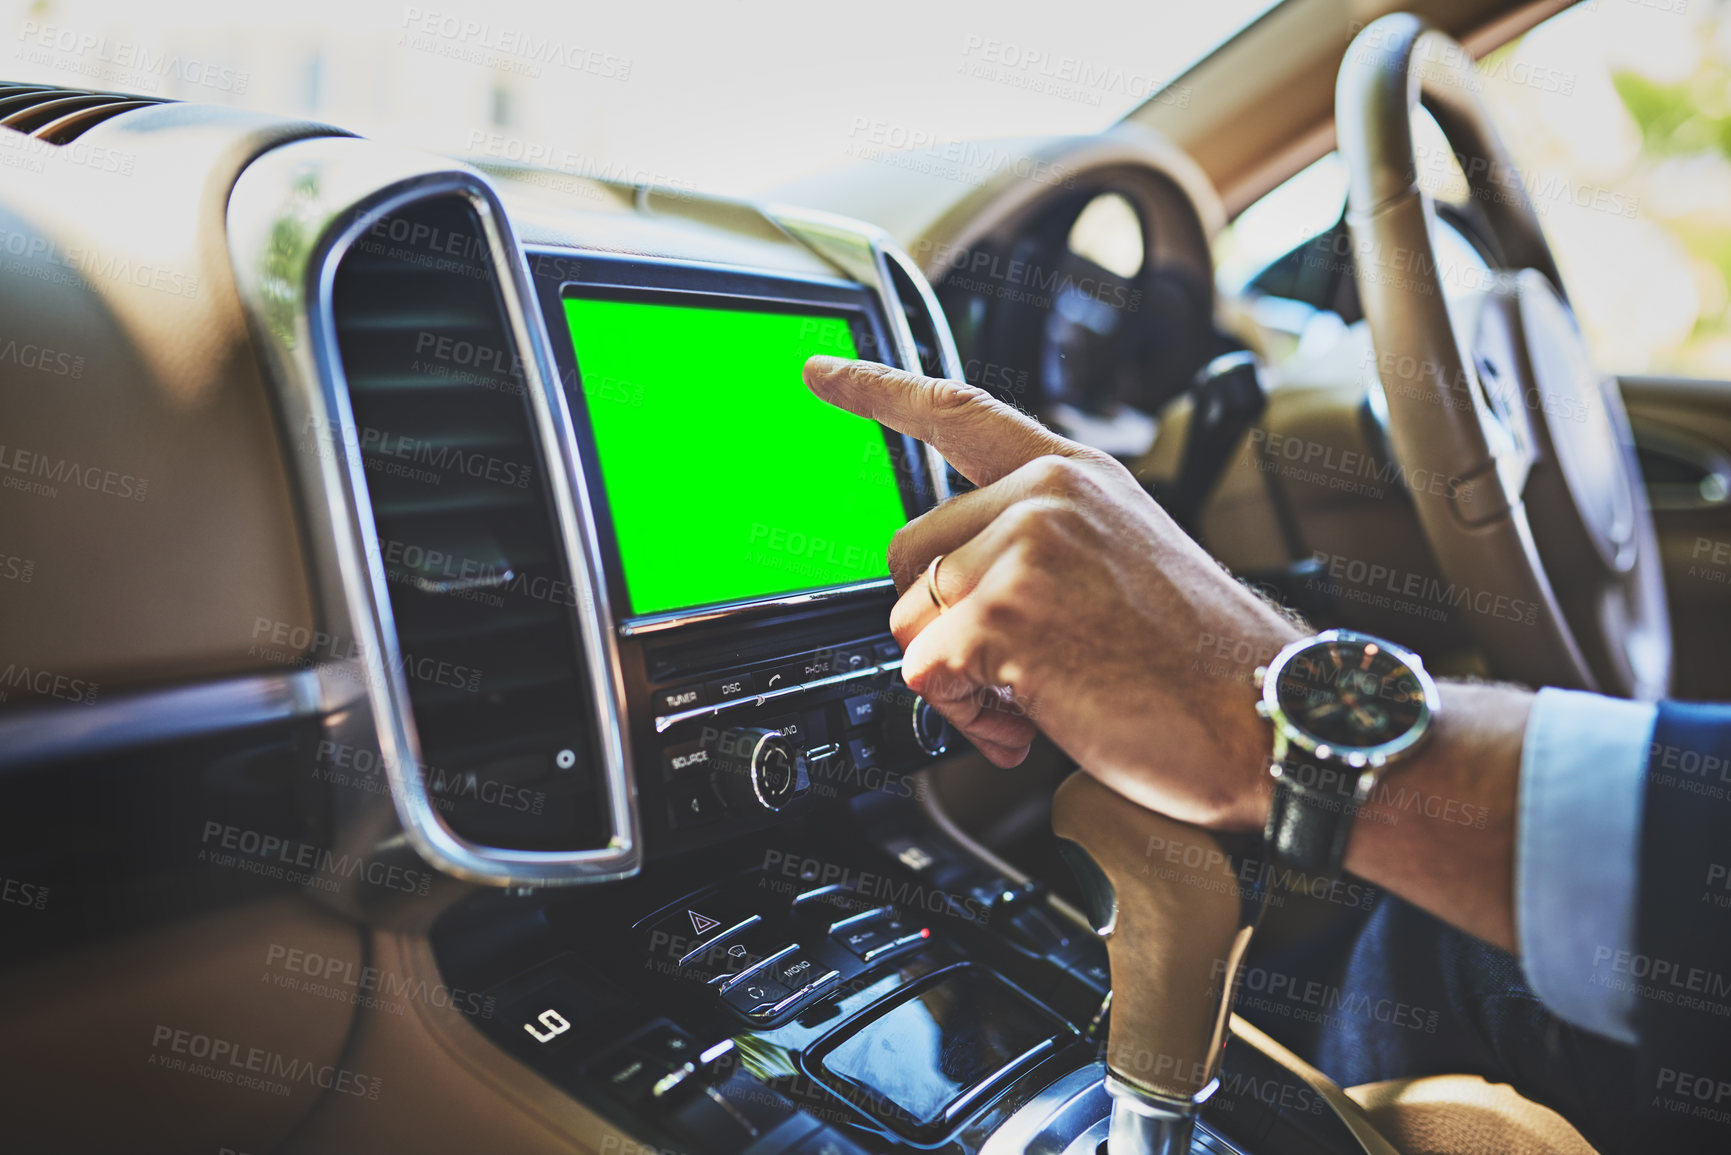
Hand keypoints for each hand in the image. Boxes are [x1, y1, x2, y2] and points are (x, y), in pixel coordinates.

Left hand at [803, 357, 1302, 831]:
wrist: (1268, 713)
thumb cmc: (1201, 660)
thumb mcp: (1122, 560)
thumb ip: (1039, 544)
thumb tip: (953, 587)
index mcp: (1074, 475)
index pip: (959, 412)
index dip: (878, 390)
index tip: (821, 371)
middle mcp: (1045, 497)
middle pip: (909, 554)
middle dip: (939, 624)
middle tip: (1010, 671)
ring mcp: (1025, 549)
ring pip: (911, 620)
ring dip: (957, 680)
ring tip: (1036, 699)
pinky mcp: (1006, 614)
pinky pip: (927, 672)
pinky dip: (967, 716)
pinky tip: (1032, 724)